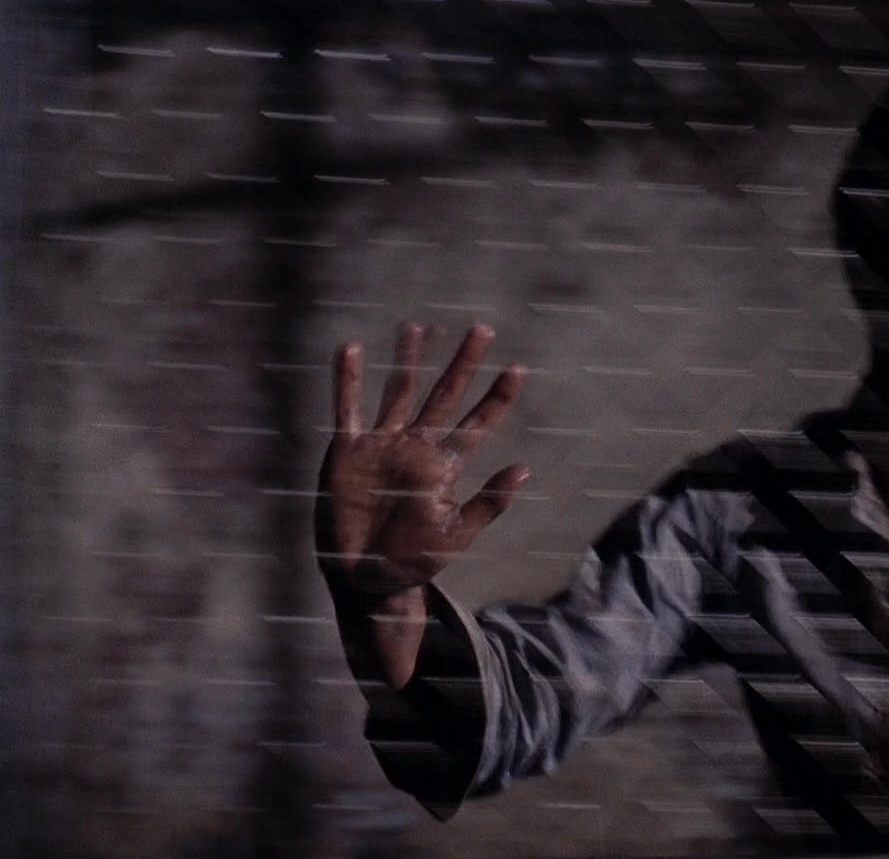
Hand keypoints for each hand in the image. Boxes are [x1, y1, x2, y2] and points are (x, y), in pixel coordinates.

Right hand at [316, 322, 528, 601]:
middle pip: (445, 394)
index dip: (498, 397)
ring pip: (398, 391)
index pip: (478, 423)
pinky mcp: (348, 452)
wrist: (364, 579)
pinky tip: (348, 349)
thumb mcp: (457, 536)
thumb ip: (488, 503)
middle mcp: (417, 447)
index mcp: (445, 466)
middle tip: (483, 328)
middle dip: (464, 363)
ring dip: (408, 359)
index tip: (518, 368)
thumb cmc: (413, 562)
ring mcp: (382, 445)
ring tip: (417, 326)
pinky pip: (348, 409)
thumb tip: (524, 470)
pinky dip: (347, 380)